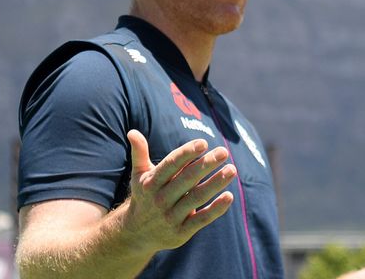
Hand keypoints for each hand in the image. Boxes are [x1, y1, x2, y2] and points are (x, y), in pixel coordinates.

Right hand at [123, 129, 237, 251]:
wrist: (136, 233)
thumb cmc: (144, 196)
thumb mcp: (139, 175)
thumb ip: (139, 153)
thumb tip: (132, 131)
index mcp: (152, 182)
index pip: (171, 165)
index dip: (186, 153)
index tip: (203, 143)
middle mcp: (160, 199)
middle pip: (186, 179)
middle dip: (206, 164)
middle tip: (224, 151)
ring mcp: (171, 216)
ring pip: (197, 198)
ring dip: (216, 183)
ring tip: (232, 169)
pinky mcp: (182, 232)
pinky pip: (202, 219)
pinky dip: (216, 209)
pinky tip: (229, 196)